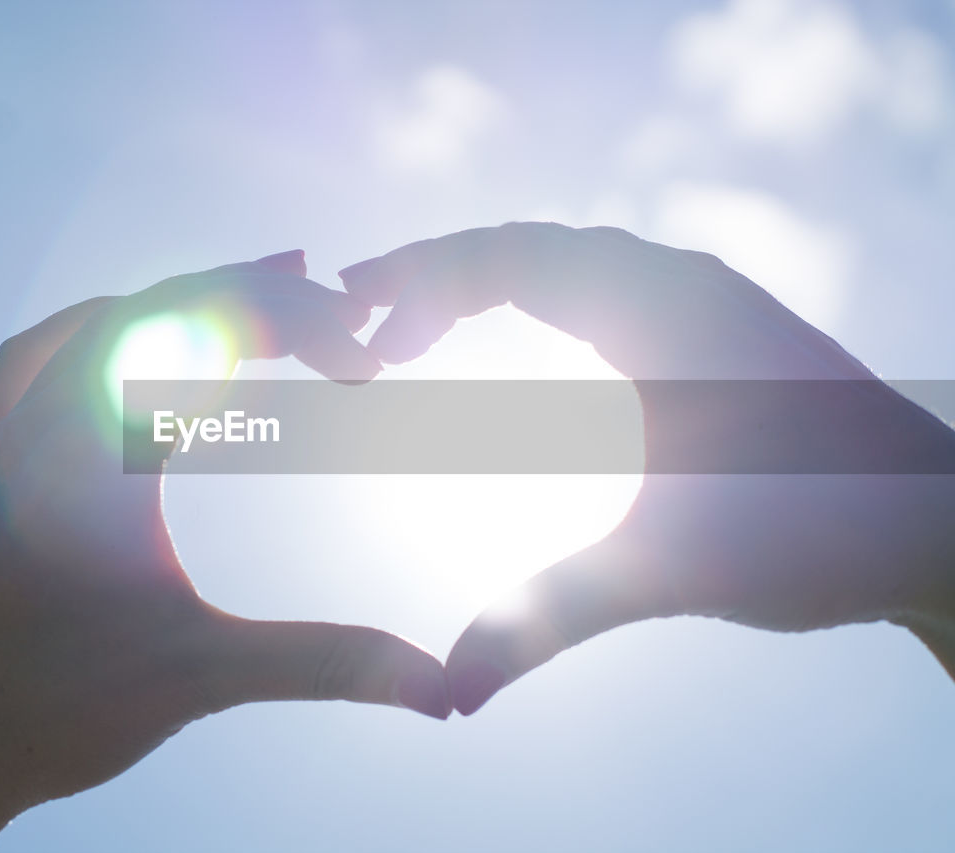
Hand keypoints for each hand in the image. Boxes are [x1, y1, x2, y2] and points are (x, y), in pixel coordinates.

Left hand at [0, 251, 450, 851]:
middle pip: (170, 303)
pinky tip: (160, 358)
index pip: (214, 319)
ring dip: (200, 307)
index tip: (371, 363)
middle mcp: (39, 403)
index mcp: (91, 431)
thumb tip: (444, 692)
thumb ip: (329, 662)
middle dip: (268, 302)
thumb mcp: (198, 672)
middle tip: (349, 318)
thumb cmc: (39, 706)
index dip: (306, 322)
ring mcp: (2, 419)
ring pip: (116, 319)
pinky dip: (136, 336)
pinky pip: (69, 351)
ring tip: (275, 293)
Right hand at [339, 223, 954, 714]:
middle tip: (358, 321)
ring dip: (482, 285)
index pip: (504, 258)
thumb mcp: (666, 569)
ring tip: (412, 332)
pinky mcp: (719, 331)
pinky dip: (534, 302)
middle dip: (431, 277)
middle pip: (524, 245)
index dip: (414, 282)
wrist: (944, 523)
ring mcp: (702, 300)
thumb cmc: (820, 526)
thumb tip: (447, 691)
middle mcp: (677, 281)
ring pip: (564, 262)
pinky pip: (601, 286)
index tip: (351, 324)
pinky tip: (514, 351)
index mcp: (655, 307)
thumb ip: (546, 618)